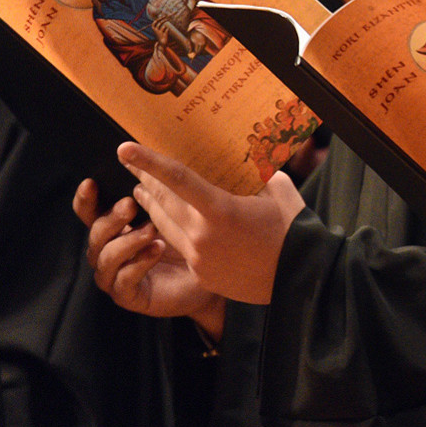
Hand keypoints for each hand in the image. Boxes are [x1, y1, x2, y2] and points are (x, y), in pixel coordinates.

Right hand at [72, 179, 224, 336]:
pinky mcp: (128, 296)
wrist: (209, 277)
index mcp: (115, 229)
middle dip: (111, 219)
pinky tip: (157, 249)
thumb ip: (154, 193)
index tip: (91, 182)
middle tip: (130, 205)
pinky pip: (123, 280)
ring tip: (152, 230)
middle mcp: (108, 251)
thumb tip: (141, 160)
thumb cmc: (187, 241)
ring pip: (106, 258)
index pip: (90, 213)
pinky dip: (138, 263)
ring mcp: (115, 275)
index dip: (86, 200)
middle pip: (95, 234)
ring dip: (127, 241)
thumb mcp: (172, 213)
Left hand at [119, 143, 306, 304]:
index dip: (149, 162)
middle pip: (163, 202)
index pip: (177, 179)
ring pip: (166, 226)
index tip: (125, 149)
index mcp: (221, 209)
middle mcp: (202, 234)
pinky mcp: (202, 274)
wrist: (300, 277)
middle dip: (144, 181)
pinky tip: (175, 224)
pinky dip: (176, 231)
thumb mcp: (280, 192)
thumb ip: (260, 176)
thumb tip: (253, 166)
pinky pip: (184, 248)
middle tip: (129, 164)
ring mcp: (199, 258)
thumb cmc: (294, 230)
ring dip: (152, 206)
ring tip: (141, 191)